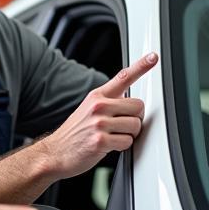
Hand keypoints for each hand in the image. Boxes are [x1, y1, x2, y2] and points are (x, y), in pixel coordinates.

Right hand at [40, 53, 157, 179]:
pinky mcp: (100, 141)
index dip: (141, 66)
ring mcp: (99, 123)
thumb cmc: (75, 133)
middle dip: (135, 119)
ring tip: (113, 136)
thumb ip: (109, 102)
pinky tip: (109, 146)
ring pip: (135, 125)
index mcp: (97, 96)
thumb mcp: (88, 109)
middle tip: (122, 126)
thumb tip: (130, 102)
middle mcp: (98, 106)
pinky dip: (122, 146)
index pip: (123, 77)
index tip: (153, 57)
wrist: (55, 152)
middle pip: (138, 106)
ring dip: (129, 134)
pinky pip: (127, 142)